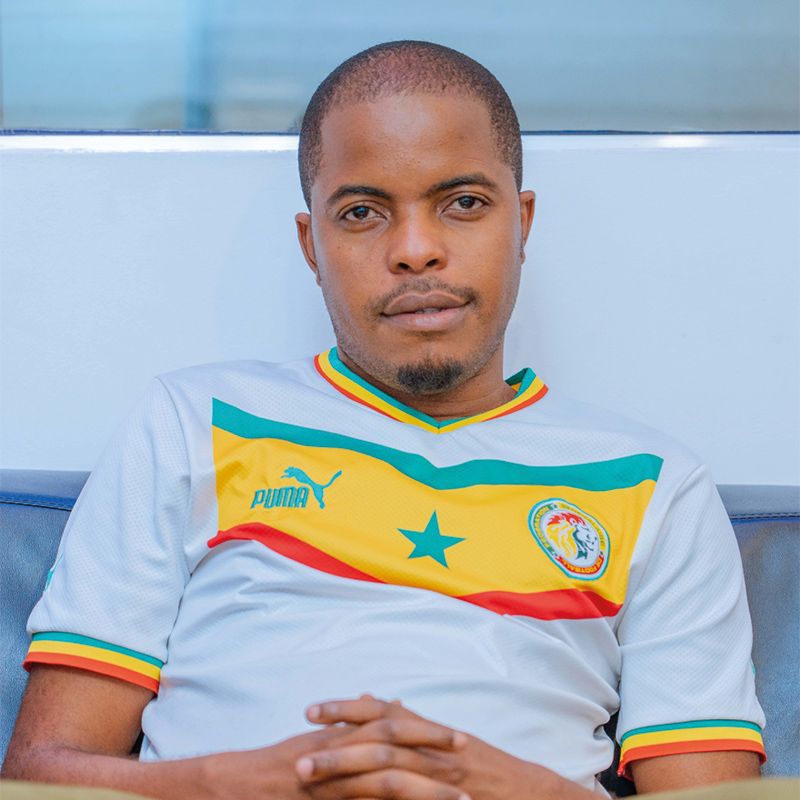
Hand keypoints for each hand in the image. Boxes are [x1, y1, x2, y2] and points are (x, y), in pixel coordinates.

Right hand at [200, 701, 468, 799]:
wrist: (236, 784)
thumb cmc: (280, 762)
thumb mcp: (321, 737)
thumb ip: (356, 721)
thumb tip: (387, 700)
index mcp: (343, 736)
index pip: (393, 729)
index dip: (427, 734)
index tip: (459, 739)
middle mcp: (340, 752)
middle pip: (396, 749)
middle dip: (434, 756)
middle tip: (469, 760)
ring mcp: (330, 779)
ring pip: (385, 782)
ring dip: (423, 789)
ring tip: (457, 799)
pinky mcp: (323, 799)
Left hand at [298, 697, 595, 799]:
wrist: (531, 795)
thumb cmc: (487, 768)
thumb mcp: (448, 740)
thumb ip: (414, 723)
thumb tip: (383, 699)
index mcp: (431, 734)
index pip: (383, 715)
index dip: (346, 711)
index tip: (310, 712)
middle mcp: (434, 751)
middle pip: (380, 742)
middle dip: (338, 746)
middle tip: (298, 753)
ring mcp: (441, 779)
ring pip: (389, 773)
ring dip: (347, 775)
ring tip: (312, 777)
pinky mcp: (447, 798)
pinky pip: (409, 798)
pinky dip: (379, 799)